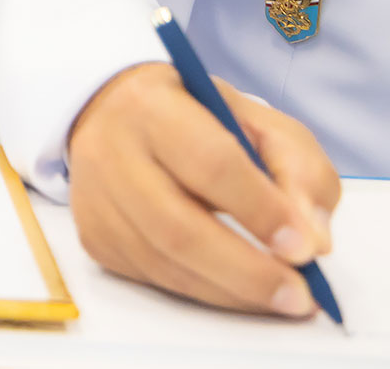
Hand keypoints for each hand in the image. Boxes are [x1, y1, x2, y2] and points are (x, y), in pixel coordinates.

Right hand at [68, 62, 339, 316]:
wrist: (113, 113)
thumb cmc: (195, 116)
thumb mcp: (258, 120)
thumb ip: (298, 169)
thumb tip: (311, 239)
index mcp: (152, 106)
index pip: (210, 163)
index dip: (261, 210)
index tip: (305, 248)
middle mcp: (110, 151)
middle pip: (178, 227)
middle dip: (247, 271)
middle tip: (298, 295)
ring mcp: (94, 197)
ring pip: (164, 261)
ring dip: (230, 290)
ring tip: (278, 297)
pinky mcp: (92, 233)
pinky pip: (151, 277)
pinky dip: (202, 290)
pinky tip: (232, 285)